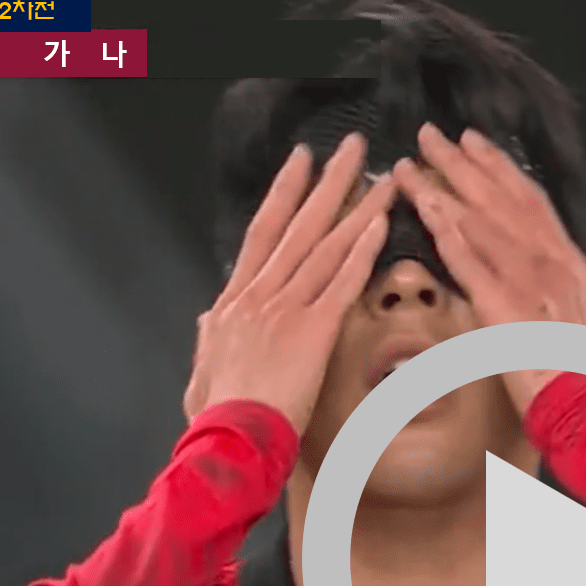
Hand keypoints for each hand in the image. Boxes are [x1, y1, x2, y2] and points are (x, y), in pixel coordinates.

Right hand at [184, 133, 396, 433]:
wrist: (229, 438)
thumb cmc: (216, 416)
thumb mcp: (201, 369)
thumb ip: (209, 337)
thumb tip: (212, 316)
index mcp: (235, 301)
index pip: (264, 232)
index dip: (285, 193)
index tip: (302, 161)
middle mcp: (260, 294)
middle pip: (299, 225)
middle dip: (328, 181)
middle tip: (353, 147)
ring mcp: (286, 308)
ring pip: (327, 246)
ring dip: (357, 207)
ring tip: (384, 177)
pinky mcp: (313, 331)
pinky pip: (341, 281)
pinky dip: (361, 250)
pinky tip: (380, 223)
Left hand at [391, 124, 585, 415]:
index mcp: (572, 264)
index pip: (531, 202)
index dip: (500, 170)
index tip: (476, 146)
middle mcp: (551, 259)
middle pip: (500, 196)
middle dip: (464, 162)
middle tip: (432, 135)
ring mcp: (526, 279)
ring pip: (479, 218)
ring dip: (443, 185)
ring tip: (412, 161)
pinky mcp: (502, 305)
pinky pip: (467, 257)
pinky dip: (445, 227)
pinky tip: (423, 205)